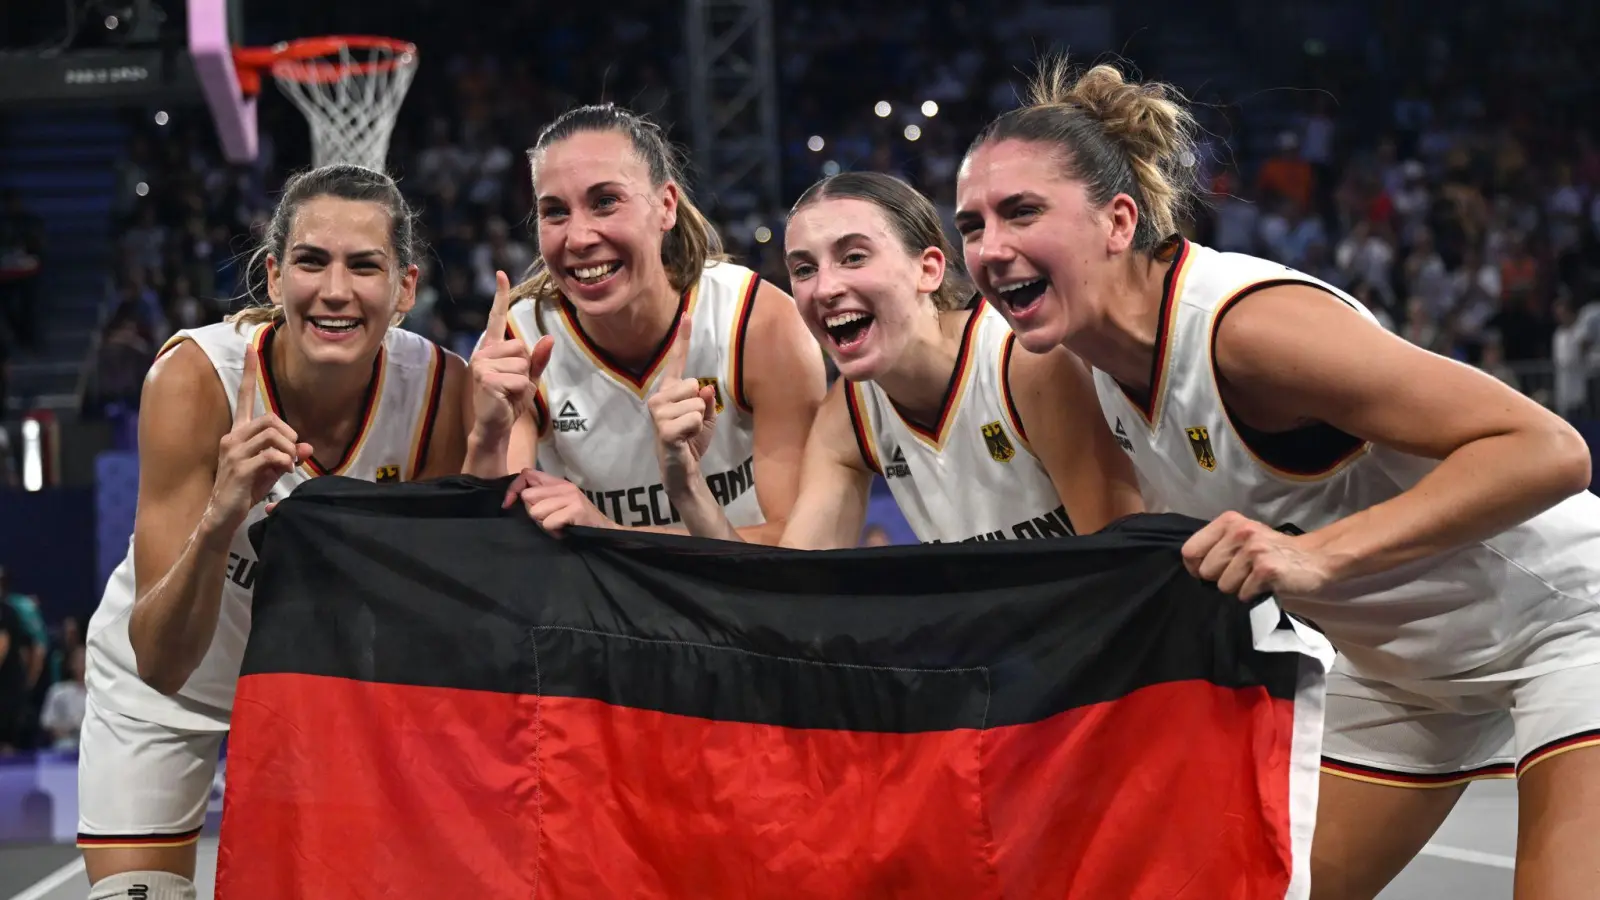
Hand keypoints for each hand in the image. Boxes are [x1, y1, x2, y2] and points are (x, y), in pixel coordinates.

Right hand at [208, 350, 312, 532]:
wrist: (222, 516)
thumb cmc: (245, 490)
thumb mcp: (271, 469)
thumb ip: (287, 454)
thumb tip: (308, 446)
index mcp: (238, 433)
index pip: (244, 397)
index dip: (249, 372)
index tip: (250, 346)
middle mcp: (233, 437)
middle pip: (270, 417)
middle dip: (289, 434)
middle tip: (293, 454)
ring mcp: (233, 451)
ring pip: (272, 433)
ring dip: (288, 448)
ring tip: (289, 464)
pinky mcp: (239, 467)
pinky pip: (271, 454)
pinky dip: (284, 461)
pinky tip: (284, 471)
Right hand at [471, 270, 552, 441]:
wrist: (495, 426)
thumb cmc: (509, 401)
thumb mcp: (528, 378)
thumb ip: (538, 359)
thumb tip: (549, 338)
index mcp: (493, 348)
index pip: (497, 317)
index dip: (500, 295)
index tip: (502, 273)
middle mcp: (484, 352)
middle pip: (522, 346)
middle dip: (525, 369)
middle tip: (511, 385)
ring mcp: (481, 364)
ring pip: (522, 363)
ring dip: (522, 382)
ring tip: (507, 392)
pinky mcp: (486, 378)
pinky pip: (519, 379)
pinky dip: (519, 391)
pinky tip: (505, 398)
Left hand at [502, 468, 614, 535]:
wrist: (604, 531)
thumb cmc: (577, 520)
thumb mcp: (558, 503)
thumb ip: (540, 496)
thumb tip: (515, 496)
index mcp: (557, 482)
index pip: (526, 474)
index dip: (513, 489)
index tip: (508, 504)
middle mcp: (564, 486)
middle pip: (528, 496)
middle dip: (533, 512)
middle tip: (548, 519)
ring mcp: (571, 497)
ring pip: (536, 512)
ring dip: (544, 523)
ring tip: (558, 525)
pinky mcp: (576, 510)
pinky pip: (548, 522)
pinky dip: (554, 530)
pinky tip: (565, 529)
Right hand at [646, 315, 717, 486]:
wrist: (682, 469)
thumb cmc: (691, 440)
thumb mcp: (705, 417)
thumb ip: (706, 400)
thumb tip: (704, 389)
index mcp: (669, 391)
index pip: (677, 362)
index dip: (682, 338)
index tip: (686, 314)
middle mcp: (659, 398)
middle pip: (694, 385)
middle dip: (701, 406)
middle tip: (690, 423)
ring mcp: (658, 413)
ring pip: (696, 403)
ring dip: (699, 420)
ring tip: (687, 433)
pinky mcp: (664, 429)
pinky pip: (694, 419)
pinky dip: (696, 430)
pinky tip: (685, 440)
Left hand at [1181, 511, 1335, 600]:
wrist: (1313, 558)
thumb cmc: (1271, 550)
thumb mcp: (1241, 537)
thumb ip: (1216, 546)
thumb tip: (1192, 568)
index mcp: (1229, 521)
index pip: (1190, 550)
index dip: (1195, 567)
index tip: (1210, 572)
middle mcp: (1240, 532)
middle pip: (1206, 571)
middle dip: (1221, 578)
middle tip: (1243, 572)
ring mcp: (1254, 550)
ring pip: (1224, 585)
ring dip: (1239, 587)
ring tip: (1255, 577)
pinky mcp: (1266, 570)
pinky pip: (1243, 593)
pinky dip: (1253, 594)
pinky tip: (1266, 584)